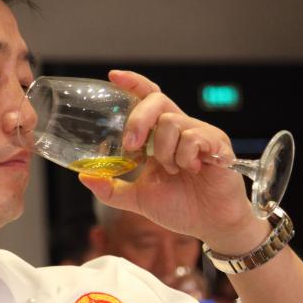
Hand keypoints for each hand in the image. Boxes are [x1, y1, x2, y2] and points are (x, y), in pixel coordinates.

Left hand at [79, 70, 266, 252]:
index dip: (133, 84)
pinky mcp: (218, 144)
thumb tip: (84, 176)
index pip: (148, 99)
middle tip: (131, 146)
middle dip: (138, 120)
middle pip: (157, 101)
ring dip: (164, 151)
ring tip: (173, 170)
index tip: (114, 77)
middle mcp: (180, 129)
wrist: (211, 225)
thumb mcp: (137, 199)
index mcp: (161, 136)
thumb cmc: (181, 208)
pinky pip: (193, 138)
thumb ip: (111, 189)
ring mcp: (200, 134)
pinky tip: (193, 170)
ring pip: (172, 122)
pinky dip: (185, 157)